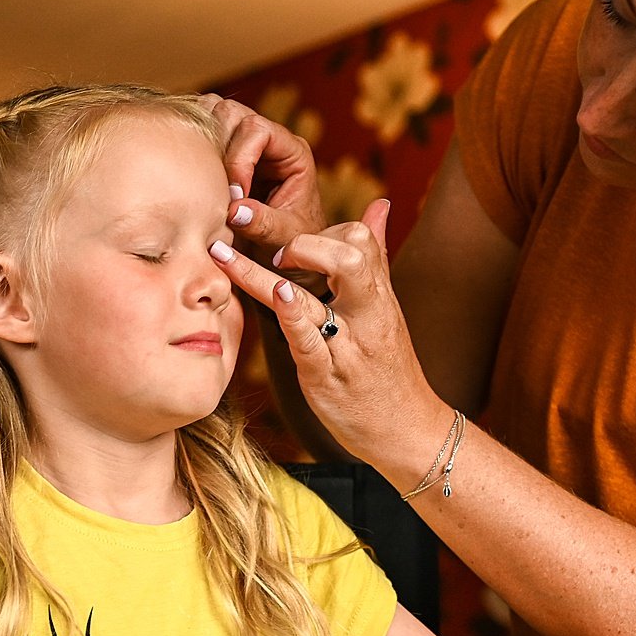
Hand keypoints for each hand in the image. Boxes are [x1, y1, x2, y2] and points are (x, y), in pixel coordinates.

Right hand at [198, 94, 325, 248]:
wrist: (283, 254)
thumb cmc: (289, 243)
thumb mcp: (283, 239)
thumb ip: (264, 224)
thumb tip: (234, 210)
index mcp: (292, 152)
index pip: (258, 130)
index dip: (239, 160)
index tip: (234, 197)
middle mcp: (268, 139)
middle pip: (231, 113)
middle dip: (217, 148)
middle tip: (213, 188)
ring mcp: (243, 142)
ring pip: (211, 114)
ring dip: (200, 143)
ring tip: (201, 180)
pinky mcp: (223, 151)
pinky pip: (200, 130)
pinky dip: (190, 146)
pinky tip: (191, 176)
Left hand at [208, 201, 451, 478]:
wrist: (408, 431)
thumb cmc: (389, 369)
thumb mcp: (385, 310)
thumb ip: (376, 258)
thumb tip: (379, 205)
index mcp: (377, 296)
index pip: (360, 239)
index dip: (327, 230)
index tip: (296, 239)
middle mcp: (366, 315)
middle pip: (349, 256)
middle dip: (307, 243)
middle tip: (274, 250)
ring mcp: (346, 346)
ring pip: (314, 298)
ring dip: (264, 275)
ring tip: (227, 254)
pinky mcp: (326, 376)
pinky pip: (310, 341)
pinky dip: (292, 316)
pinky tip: (276, 294)